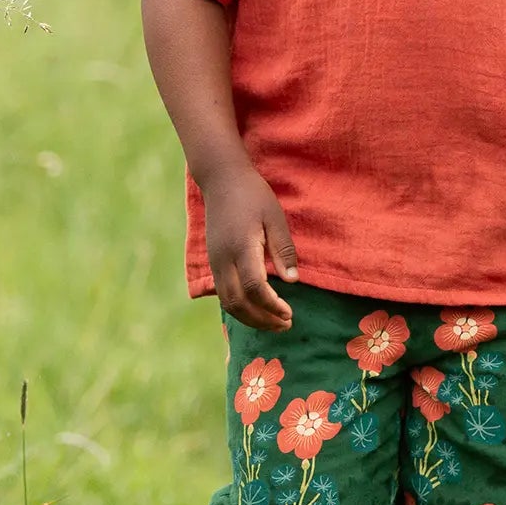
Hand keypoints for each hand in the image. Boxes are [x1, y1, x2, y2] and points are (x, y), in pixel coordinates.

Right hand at [199, 161, 297, 330]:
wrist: (221, 179)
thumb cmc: (253, 195)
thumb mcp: (274, 217)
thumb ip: (283, 249)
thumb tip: (292, 281)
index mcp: (241, 247)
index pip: (254, 288)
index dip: (271, 306)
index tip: (289, 313)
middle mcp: (223, 259)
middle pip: (238, 303)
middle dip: (261, 320)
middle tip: (285, 325)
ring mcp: (215, 262)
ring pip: (227, 302)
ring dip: (250, 318)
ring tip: (273, 323)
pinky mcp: (213, 261)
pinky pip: (223, 293)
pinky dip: (239, 308)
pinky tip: (257, 308)